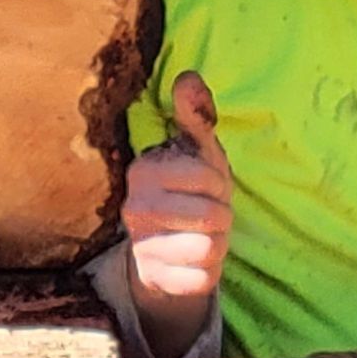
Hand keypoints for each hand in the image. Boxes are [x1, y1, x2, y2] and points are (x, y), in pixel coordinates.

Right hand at [122, 70, 232, 357]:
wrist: (166, 245)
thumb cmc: (189, 187)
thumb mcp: (197, 149)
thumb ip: (196, 113)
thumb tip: (188, 77)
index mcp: (144, 170)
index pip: (210, 179)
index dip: (219, 183)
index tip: (206, 185)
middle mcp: (135, 208)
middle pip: (214, 217)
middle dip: (222, 216)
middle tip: (207, 213)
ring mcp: (141, 247)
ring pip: (211, 249)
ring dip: (218, 244)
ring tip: (201, 236)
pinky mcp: (154, 280)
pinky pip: (204, 279)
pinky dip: (208, 272)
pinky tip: (192, 261)